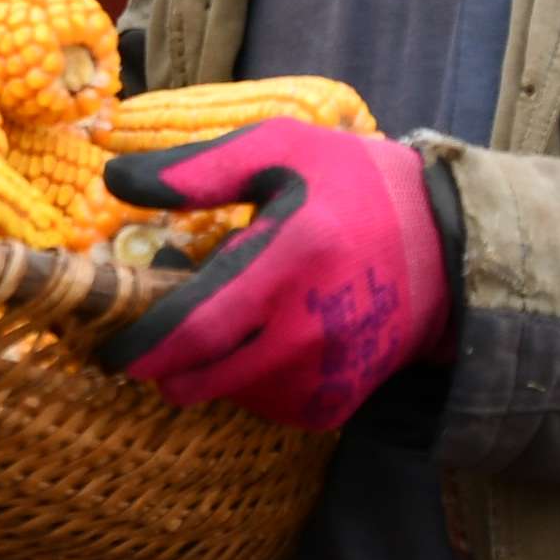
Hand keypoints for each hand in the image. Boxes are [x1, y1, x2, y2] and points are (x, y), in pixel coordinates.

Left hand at [92, 118, 448, 431]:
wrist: (447, 240)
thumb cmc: (350, 185)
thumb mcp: (280, 150)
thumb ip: (197, 168)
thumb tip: (114, 181)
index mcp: (293, 253)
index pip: (198, 325)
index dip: (144, 346)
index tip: (112, 348)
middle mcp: (314, 324)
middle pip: (208, 376)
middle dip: (166, 369)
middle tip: (148, 349)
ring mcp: (333, 368)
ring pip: (237, 395)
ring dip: (210, 374)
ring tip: (221, 330)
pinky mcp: (345, 397)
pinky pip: (274, 409)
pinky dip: (252, 387)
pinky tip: (261, 348)